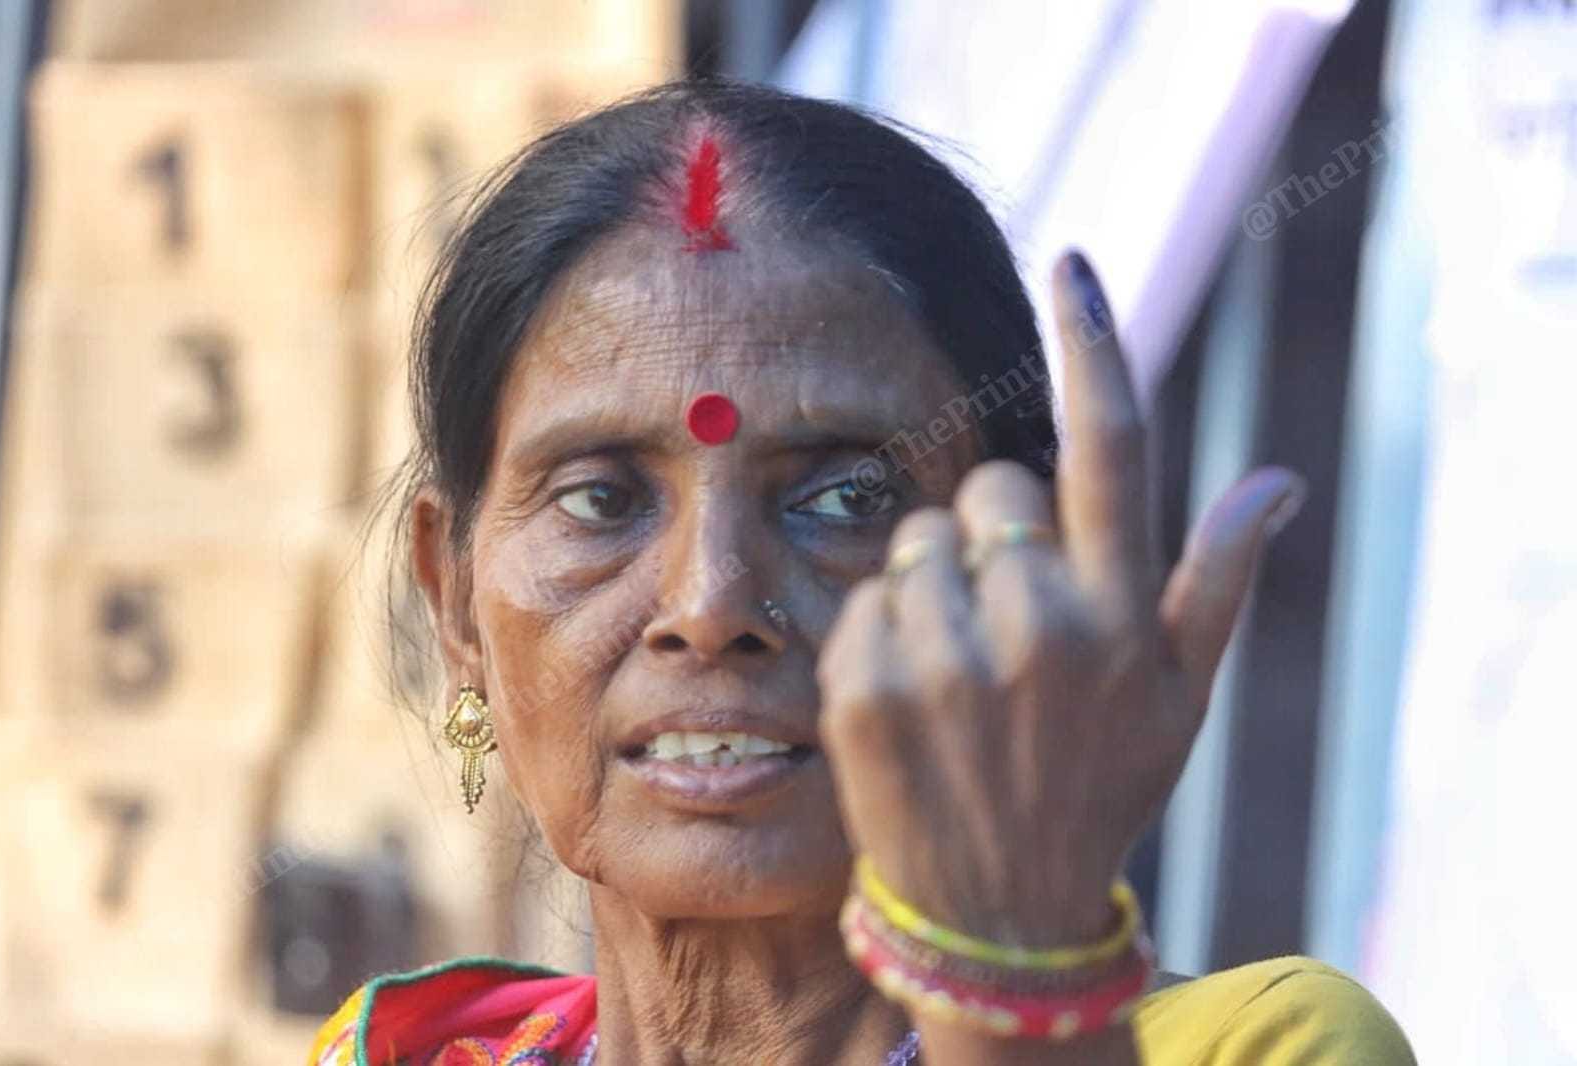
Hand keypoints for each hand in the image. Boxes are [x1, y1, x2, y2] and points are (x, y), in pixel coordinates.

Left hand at [816, 250, 1304, 948]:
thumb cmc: (1097, 786)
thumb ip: (1218, 581)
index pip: (1111, 445)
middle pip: (990, 491)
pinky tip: (911, 699)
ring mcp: (945, 659)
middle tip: (1010, 624)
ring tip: (960, 674)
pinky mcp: (863, 688)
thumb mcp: (1176, 697)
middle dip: (994, 535)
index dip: (1094, 344)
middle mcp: (1038, 626)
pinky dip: (879, 632)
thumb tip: (1277, 479)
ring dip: (934, 588)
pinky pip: (863, 597)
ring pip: (916, 543)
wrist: (997, 911)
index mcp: (1118, 614)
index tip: (1073, 264)